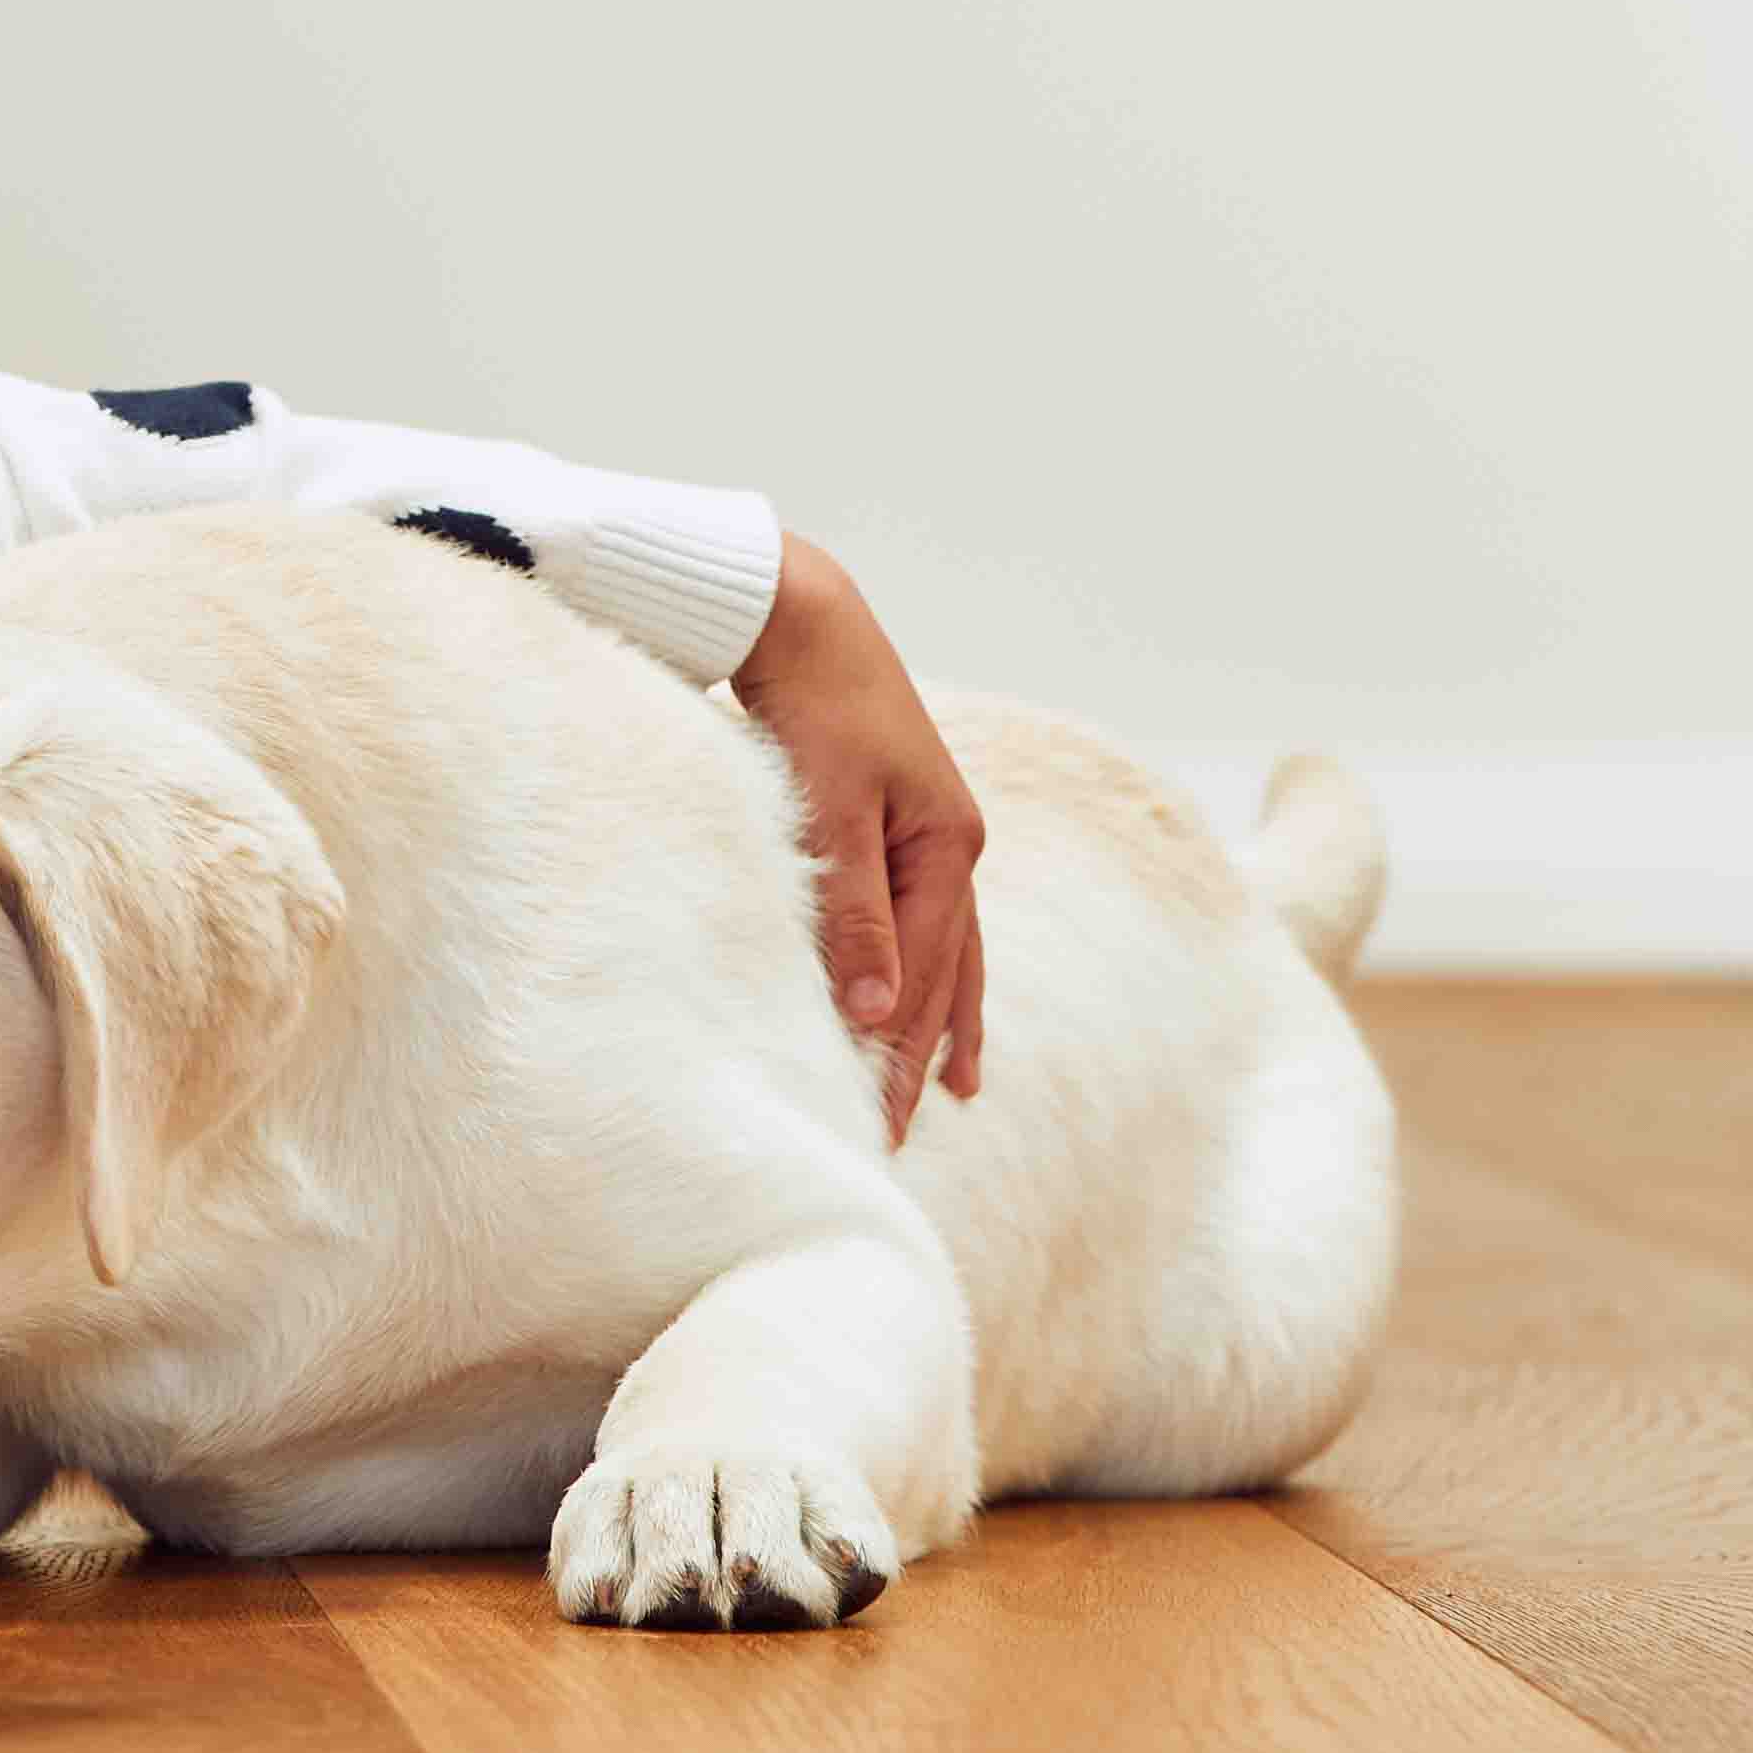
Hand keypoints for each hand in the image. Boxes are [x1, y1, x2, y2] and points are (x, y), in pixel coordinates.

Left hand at [731, 533, 988, 1144]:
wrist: (801, 617)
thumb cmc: (811, 707)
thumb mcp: (833, 812)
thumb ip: (851, 914)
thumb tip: (871, 1013)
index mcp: (948, 845)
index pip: (926, 974)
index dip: (899, 1051)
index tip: (876, 1120)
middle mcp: (952, 844)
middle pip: (945, 972)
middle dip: (921, 1054)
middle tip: (895, 1134)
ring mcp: (931, 833)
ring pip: (947, 949)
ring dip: (941, 1020)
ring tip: (951, 1088)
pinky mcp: (898, 821)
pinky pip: (922, 917)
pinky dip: (925, 967)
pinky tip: (920, 995)